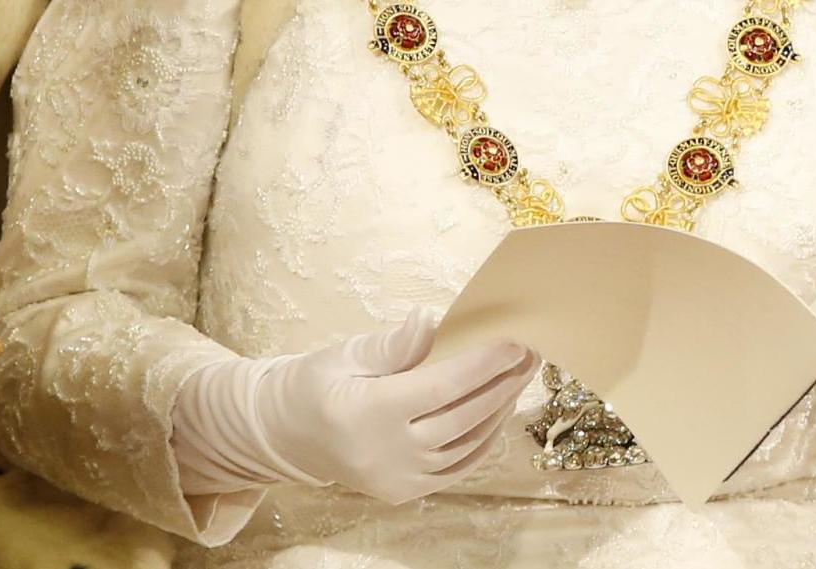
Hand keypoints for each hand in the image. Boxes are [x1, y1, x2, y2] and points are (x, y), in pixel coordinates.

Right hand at [177, 312, 537, 506]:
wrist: (285, 435)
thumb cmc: (313, 384)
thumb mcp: (344, 354)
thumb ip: (391, 345)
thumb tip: (431, 323)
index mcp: (366, 412)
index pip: (440, 387)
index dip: (482, 364)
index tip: (513, 342)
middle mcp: (385, 453)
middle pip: (460, 417)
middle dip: (501, 383)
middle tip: (530, 353)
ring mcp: (397, 478)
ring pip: (465, 445)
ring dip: (498, 410)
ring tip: (519, 377)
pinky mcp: (404, 491)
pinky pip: (456, 468)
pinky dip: (482, 441)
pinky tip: (497, 412)